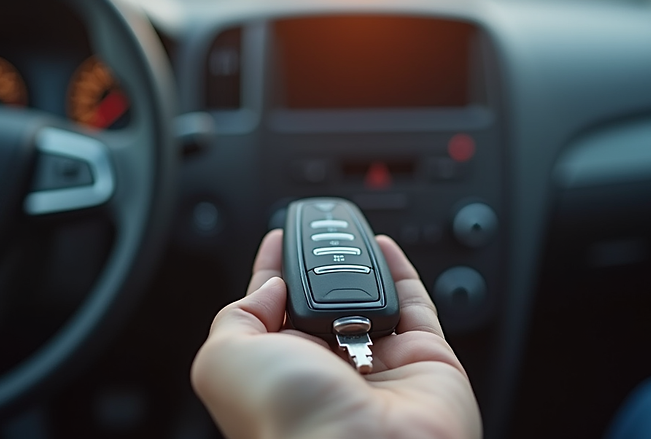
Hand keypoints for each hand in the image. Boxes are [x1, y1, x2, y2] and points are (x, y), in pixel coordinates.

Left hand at [191, 230, 481, 438]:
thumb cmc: (290, 422)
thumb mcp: (224, 361)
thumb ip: (237, 315)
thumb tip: (271, 287)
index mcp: (278, 375)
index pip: (273, 312)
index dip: (274, 272)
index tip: (278, 239)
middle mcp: (328, 374)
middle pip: (323, 304)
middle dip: (318, 268)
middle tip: (315, 232)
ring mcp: (378, 367)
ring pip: (369, 300)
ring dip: (358, 264)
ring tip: (346, 235)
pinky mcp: (426, 362)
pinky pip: (415, 307)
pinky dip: (402, 273)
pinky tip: (384, 248)